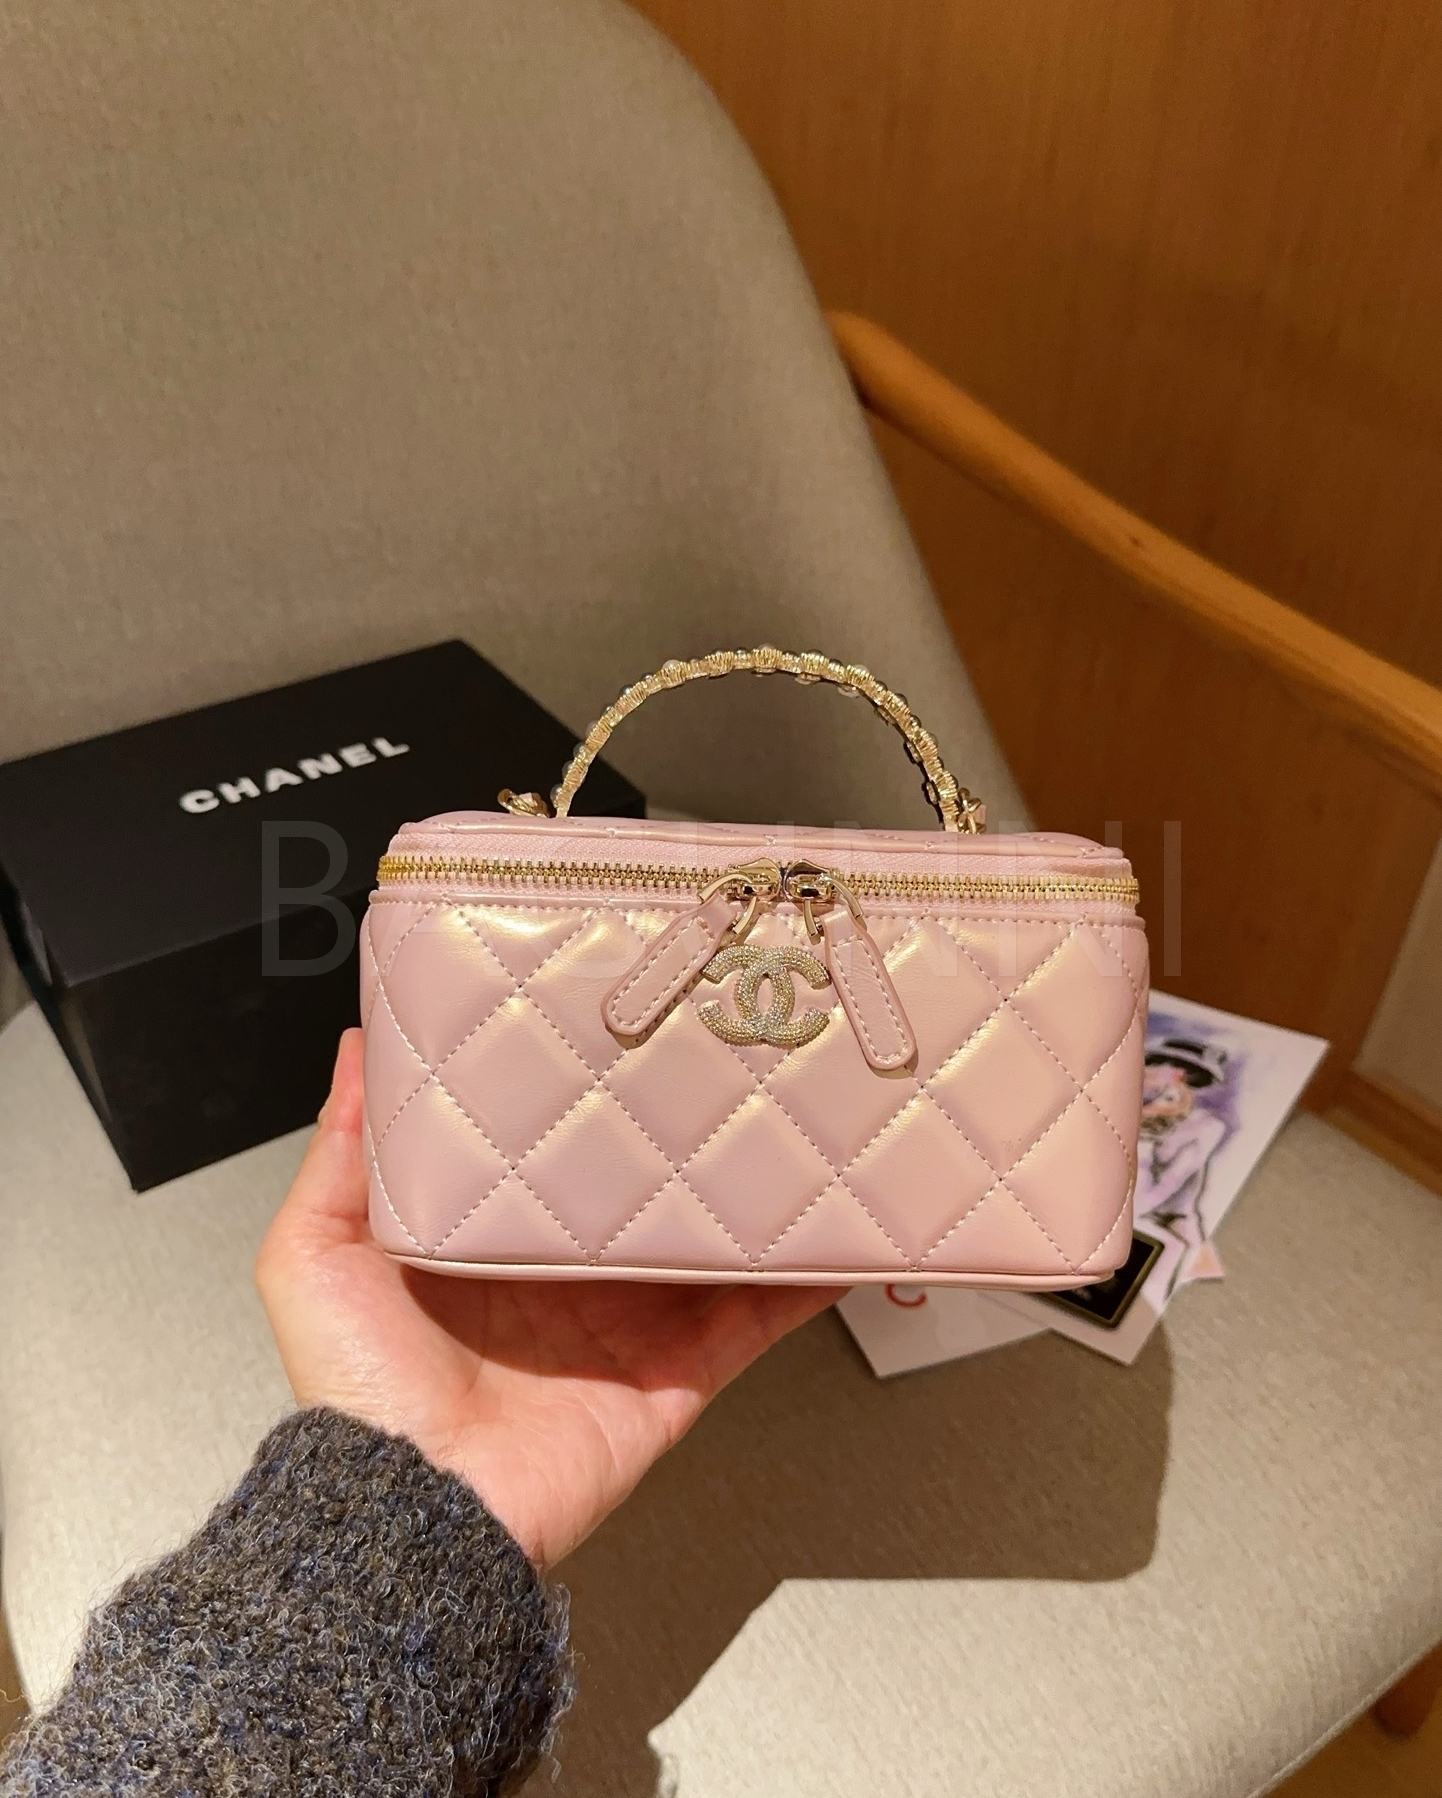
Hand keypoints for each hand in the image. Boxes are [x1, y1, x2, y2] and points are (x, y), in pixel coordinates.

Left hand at [257, 1030, 841, 1567]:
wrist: (416, 1511)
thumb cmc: (359, 1390)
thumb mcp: (316, 1253)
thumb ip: (345, 1153)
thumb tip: (364, 1050)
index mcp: (494, 1242)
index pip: (557, 1153)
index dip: (591, 1100)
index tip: (623, 1033)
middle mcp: (569, 1277)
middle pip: (646, 1191)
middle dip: (687, 1133)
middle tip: (730, 1059)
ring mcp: (632, 1325)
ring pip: (710, 1243)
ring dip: (758, 1195)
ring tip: (806, 1125)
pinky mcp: (676, 1373)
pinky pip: (751, 1320)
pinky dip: (799, 1282)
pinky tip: (837, 1234)